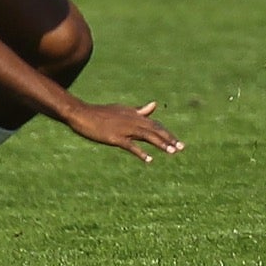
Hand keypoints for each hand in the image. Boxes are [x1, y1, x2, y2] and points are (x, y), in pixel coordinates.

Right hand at [64, 100, 183, 162]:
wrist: (82, 114)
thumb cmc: (102, 113)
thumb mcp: (123, 110)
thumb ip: (140, 110)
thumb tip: (154, 105)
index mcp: (135, 114)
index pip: (155, 125)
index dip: (167, 133)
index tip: (178, 141)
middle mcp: (133, 120)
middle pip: (155, 129)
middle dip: (169, 139)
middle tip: (182, 148)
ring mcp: (125, 129)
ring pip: (148, 136)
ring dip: (161, 144)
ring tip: (172, 152)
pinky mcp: (115, 137)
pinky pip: (131, 146)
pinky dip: (141, 152)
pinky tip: (149, 159)